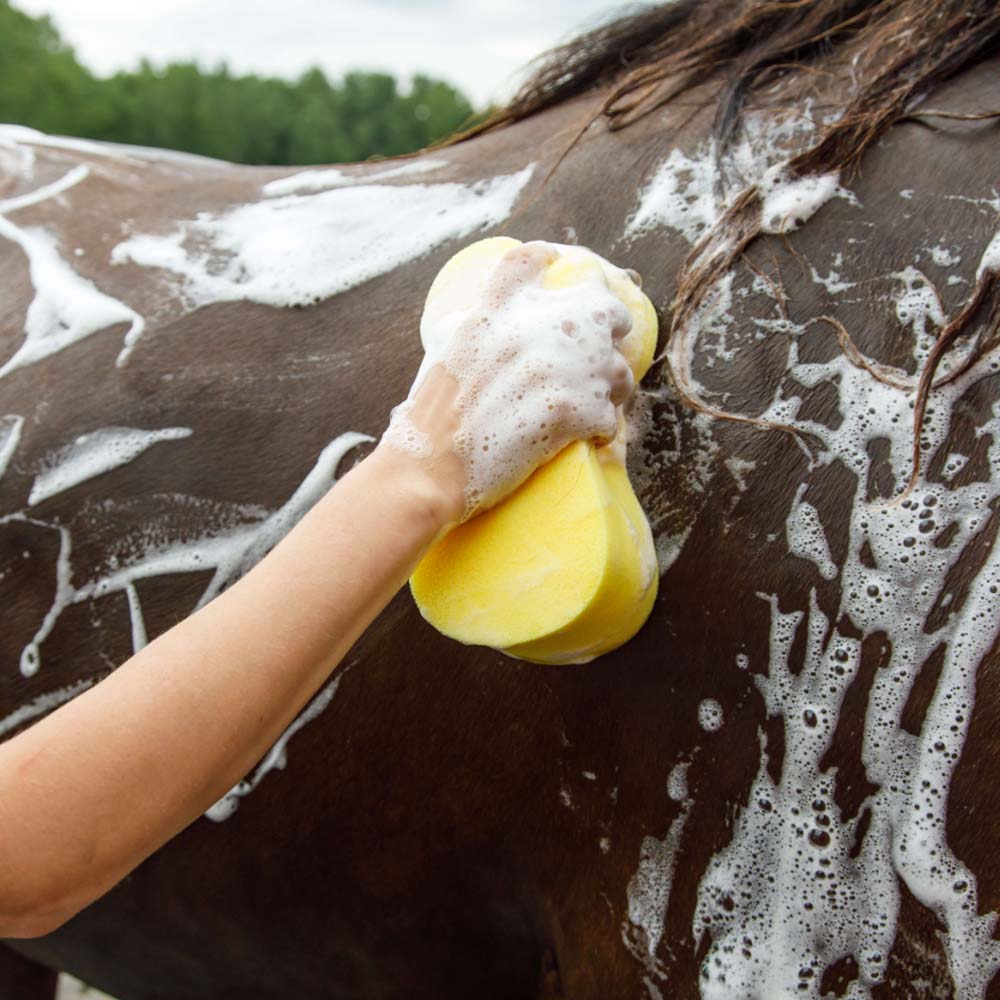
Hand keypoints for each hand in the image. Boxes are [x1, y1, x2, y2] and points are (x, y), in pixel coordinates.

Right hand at [382, 241, 634, 521]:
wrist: (430, 467)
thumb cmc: (430, 418)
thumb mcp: (444, 349)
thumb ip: (475, 324)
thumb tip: (491, 315)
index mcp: (493, 310)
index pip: (528, 259)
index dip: (548, 258)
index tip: (558, 265)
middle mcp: (531, 328)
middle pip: (602, 308)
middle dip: (610, 331)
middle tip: (597, 356)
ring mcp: (557, 368)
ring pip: (618, 370)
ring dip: (610, 389)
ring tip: (592, 405)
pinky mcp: (573, 411)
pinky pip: (611, 416)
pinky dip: (600, 429)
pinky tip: (585, 436)